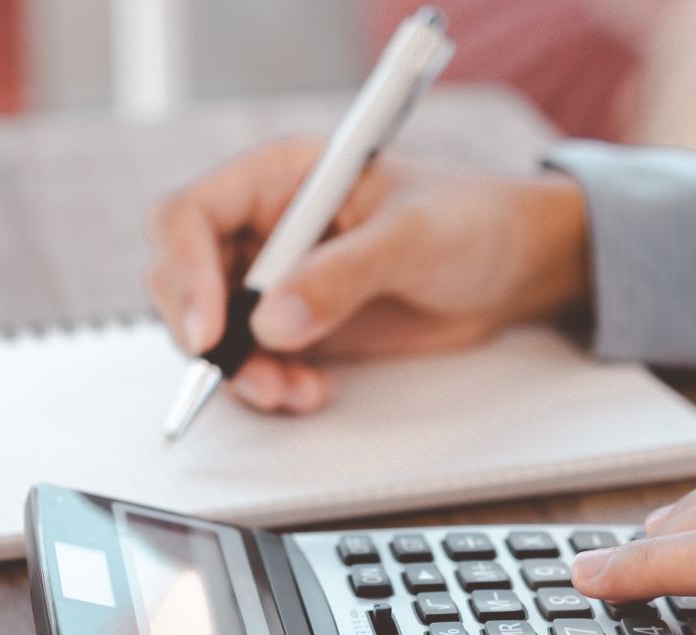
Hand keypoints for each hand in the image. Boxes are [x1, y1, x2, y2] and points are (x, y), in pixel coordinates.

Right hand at [146, 137, 588, 412]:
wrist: (511, 271)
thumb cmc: (472, 223)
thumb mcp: (413, 237)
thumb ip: (344, 274)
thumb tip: (273, 321)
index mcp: (281, 179)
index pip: (190, 216)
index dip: (187, 273)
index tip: (212, 331)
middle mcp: (267, 229)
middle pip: (184, 281)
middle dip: (208, 337)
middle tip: (255, 376)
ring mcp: (280, 282)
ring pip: (216, 333)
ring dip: (243, 374)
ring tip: (294, 393)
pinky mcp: (302, 328)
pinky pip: (257, 364)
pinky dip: (272, 387)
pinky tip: (312, 394)